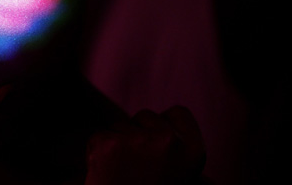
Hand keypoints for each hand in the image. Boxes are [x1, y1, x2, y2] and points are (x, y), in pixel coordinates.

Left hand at [85, 106, 205, 184]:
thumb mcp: (180, 180)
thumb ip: (180, 154)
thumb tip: (188, 150)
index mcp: (193, 152)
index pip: (178, 113)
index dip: (165, 127)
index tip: (157, 149)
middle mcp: (168, 142)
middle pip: (146, 115)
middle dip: (138, 135)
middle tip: (136, 168)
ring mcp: (136, 141)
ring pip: (121, 125)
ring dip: (117, 144)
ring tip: (122, 174)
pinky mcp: (107, 144)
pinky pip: (99, 135)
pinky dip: (98, 151)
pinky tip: (105, 172)